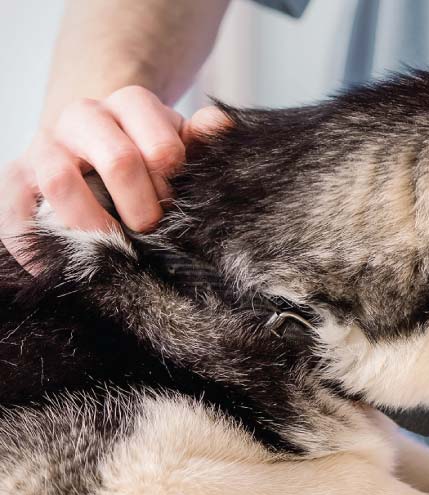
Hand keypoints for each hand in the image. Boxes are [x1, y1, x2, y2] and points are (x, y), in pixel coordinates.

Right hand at [1, 85, 228, 265]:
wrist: (92, 142)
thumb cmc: (148, 150)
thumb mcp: (179, 140)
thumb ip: (201, 136)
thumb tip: (219, 124)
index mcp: (131, 103)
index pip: (162, 147)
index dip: (174, 186)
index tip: (175, 205)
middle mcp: (83, 115)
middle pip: (119, 161)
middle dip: (143, 208)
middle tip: (151, 230)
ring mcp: (44, 145)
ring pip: (60, 180)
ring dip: (93, 224)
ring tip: (113, 247)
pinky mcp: (15, 177)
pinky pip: (14, 211)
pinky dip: (36, 245)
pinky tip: (60, 266)